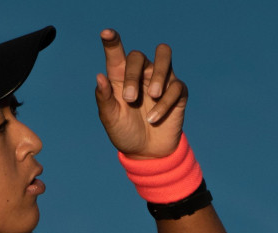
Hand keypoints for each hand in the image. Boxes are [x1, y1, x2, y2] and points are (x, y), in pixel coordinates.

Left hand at [95, 29, 187, 157]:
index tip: (105, 33)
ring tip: (152, 95)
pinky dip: (165, 103)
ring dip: (157, 74)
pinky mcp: (177, 92)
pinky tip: (154, 119)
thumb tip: (99, 77)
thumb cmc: (125, 132)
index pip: (116, 53)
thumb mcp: (110, 119)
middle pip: (138, 56)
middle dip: (133, 76)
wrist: (146, 153)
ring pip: (164, 55)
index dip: (111, 41)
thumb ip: (104, 99)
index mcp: (120, 77)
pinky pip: (176, 87)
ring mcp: (160, 80)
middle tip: (129, 99)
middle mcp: (140, 73)